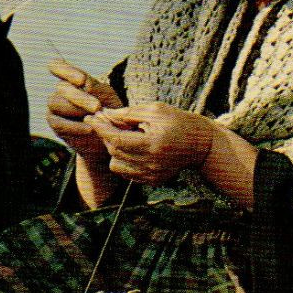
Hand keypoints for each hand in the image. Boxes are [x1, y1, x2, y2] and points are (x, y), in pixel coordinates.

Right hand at [46, 60, 124, 165]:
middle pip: (62, 87)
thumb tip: (84, 83)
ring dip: (76, 109)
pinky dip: (74, 126)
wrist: (107, 138)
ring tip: (95, 117)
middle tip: (97, 107)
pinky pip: (58, 123)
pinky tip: (89, 129)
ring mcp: (55, 107)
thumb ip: (97, 89)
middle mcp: (61, 91)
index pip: (58, 66)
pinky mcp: (55, 124)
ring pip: (56, 103)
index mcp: (73, 79)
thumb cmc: (110, 112)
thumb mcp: (108, 98)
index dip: (65, 70)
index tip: (81, 80)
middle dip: (80, 97)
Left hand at [86, 103, 217, 185]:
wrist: (202, 145)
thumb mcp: (155, 110)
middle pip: (115, 151)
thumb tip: (104, 114)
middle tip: (106, 122)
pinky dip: (124, 160)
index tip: (90, 117)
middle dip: (106, 136)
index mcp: (153, 144)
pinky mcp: (153, 181)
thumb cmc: (179, 122)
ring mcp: (153, 175)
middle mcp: (152, 164)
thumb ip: (127, 113)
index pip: (116, 139)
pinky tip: (132, 148)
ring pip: (117, 166)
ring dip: (114, 150)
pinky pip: (127, 173)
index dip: (100, 128)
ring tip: (123, 136)